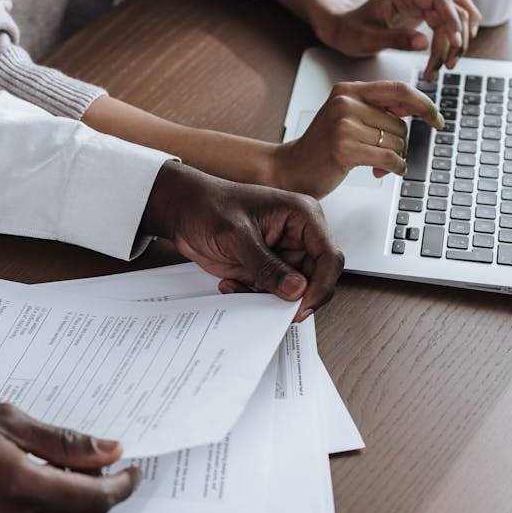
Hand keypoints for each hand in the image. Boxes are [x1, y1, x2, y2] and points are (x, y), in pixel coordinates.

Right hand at [0, 405, 138, 512]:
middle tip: (99, 466)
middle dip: (104, 493)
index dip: (122, 484)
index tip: (132, 470)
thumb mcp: (7, 422)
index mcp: (20, 486)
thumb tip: (109, 449)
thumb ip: (64, 440)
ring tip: (69, 479)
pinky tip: (46, 501)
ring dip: (82, 512)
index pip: (94, 497)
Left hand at [142, 162, 344, 320]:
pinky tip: (230, 283)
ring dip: (266, 297)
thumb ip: (266, 265)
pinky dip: (251, 295)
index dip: (322, 286)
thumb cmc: (208, 205)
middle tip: (267, 305)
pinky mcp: (265, 268)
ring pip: (292, 291)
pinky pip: (270, 293)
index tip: (303, 307)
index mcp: (302, 216)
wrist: (182, 210)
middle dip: (290, 296)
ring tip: (238, 285)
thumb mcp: (236, 235)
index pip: (329, 257)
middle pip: (315, 279)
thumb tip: (296, 290)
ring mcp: (281, 254)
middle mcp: (298, 236)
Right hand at [271, 80, 443, 197]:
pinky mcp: (344, 148)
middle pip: (399, 123)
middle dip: (399, 144)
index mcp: (348, 90)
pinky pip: (389, 157)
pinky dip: (394, 168)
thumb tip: (416, 108)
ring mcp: (343, 124)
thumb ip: (377, 110)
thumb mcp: (347, 119)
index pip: (399, 90)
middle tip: (385, 156)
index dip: (424, 105)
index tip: (436, 120)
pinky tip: (384, 172)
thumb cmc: (321, 148)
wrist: (289, 169)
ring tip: (375, 164)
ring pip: (396, 141)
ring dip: (394, 158)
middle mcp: (345, 102)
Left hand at [319, 0, 481, 79]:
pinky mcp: (425, 13)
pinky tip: (457, 49)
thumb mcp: (367, 39)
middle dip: (453, 39)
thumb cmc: (351, 32)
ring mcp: (422, 2)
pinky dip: (455, 35)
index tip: (455, 42)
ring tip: (445, 66)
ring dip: (456, 41)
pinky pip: (450, 20)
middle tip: (445, 66)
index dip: (451, 19)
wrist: (343, 29)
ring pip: (455, 16)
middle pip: (451, 10)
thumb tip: (424, 44)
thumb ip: (395, 40)